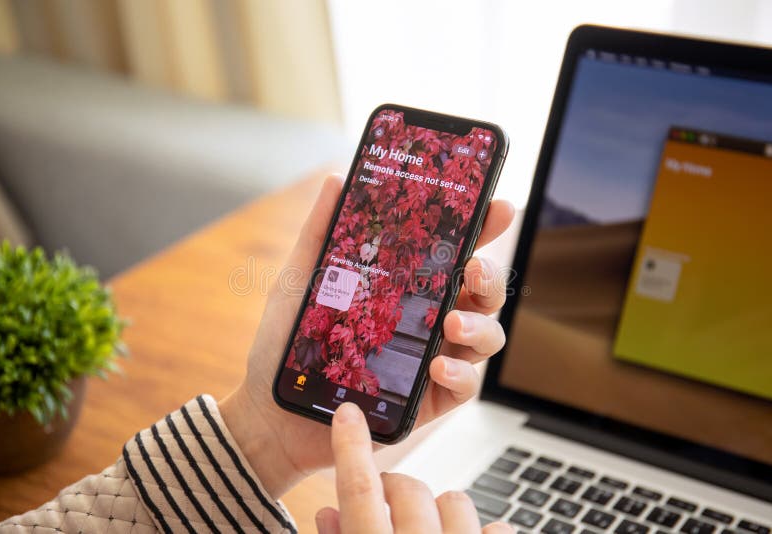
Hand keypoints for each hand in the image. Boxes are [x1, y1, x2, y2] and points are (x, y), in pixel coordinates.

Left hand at [219, 175, 514, 497]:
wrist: (272, 409)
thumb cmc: (287, 343)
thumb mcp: (300, 280)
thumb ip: (320, 231)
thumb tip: (338, 178)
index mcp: (406, 286)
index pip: (454, 251)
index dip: (483, 229)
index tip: (498, 206)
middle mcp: (428, 318)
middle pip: (482, 291)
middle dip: (491, 274)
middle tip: (474, 267)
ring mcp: (433, 357)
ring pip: (487, 335)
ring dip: (482, 324)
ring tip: (453, 322)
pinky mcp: (430, 398)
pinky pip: (466, 384)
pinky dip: (462, 373)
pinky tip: (439, 365)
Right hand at [315, 402, 513, 533]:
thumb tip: (326, 514)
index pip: (359, 488)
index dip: (351, 447)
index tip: (347, 414)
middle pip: (410, 488)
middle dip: (399, 488)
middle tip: (389, 501)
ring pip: (455, 501)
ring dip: (440, 509)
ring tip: (429, 528)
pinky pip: (494, 528)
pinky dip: (481, 530)